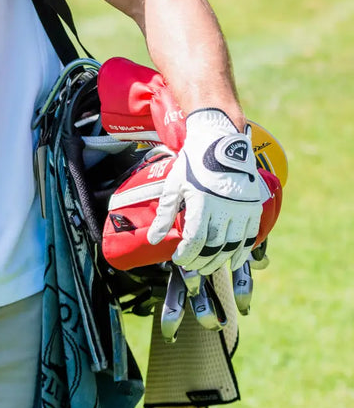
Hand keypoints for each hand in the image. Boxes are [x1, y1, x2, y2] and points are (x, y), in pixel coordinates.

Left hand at [147, 109, 261, 274]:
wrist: (220, 141)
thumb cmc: (193, 162)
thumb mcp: (174, 185)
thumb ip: (165, 213)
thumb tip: (154, 239)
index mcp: (203, 202)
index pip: (195, 239)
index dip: (187, 254)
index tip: (178, 259)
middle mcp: (225, 208)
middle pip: (214, 246)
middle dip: (202, 260)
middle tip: (193, 267)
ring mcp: (242, 208)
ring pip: (233, 244)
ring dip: (220, 260)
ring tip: (208, 266)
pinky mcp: (253, 206)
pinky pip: (250, 236)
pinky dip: (242, 252)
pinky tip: (233, 261)